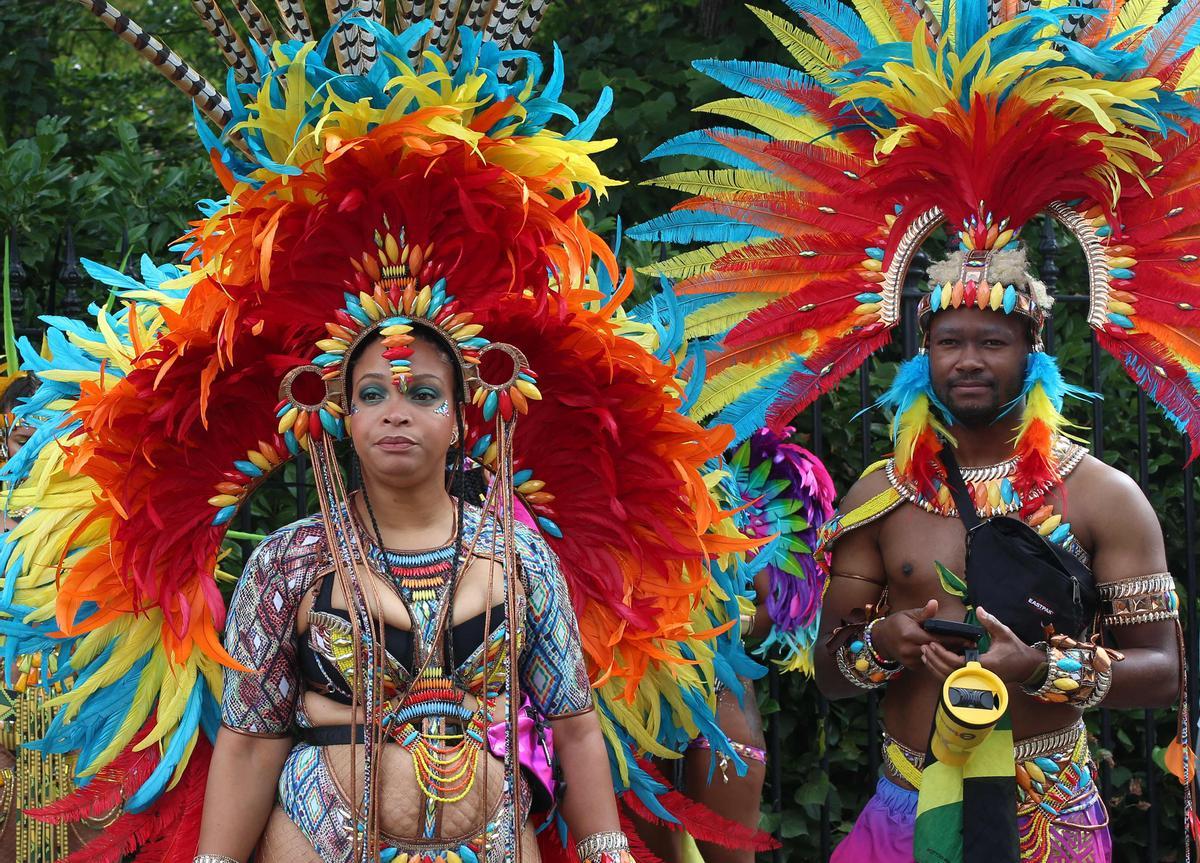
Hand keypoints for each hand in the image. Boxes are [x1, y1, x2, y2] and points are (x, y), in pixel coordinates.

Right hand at [872, 600, 960, 669]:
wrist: (881, 639)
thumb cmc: (896, 623)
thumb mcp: (909, 614)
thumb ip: (924, 613)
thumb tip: (935, 603)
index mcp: (910, 634)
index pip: (937, 639)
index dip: (954, 640)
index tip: (968, 639)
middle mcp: (909, 649)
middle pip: (937, 650)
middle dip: (954, 648)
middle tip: (970, 646)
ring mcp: (910, 660)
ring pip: (934, 659)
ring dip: (946, 655)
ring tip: (962, 650)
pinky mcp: (911, 666)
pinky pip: (928, 663)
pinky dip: (937, 659)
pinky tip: (946, 655)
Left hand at [922, 606, 1044, 683]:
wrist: (1026, 668)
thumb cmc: (1016, 650)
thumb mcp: (1005, 633)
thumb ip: (990, 622)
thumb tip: (979, 609)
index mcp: (986, 664)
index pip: (958, 663)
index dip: (942, 654)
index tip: (932, 644)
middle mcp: (980, 676)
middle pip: (950, 673)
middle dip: (934, 661)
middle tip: (923, 648)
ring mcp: (978, 683)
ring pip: (951, 681)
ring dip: (936, 669)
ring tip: (925, 656)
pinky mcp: (976, 684)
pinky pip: (955, 682)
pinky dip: (943, 674)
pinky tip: (935, 665)